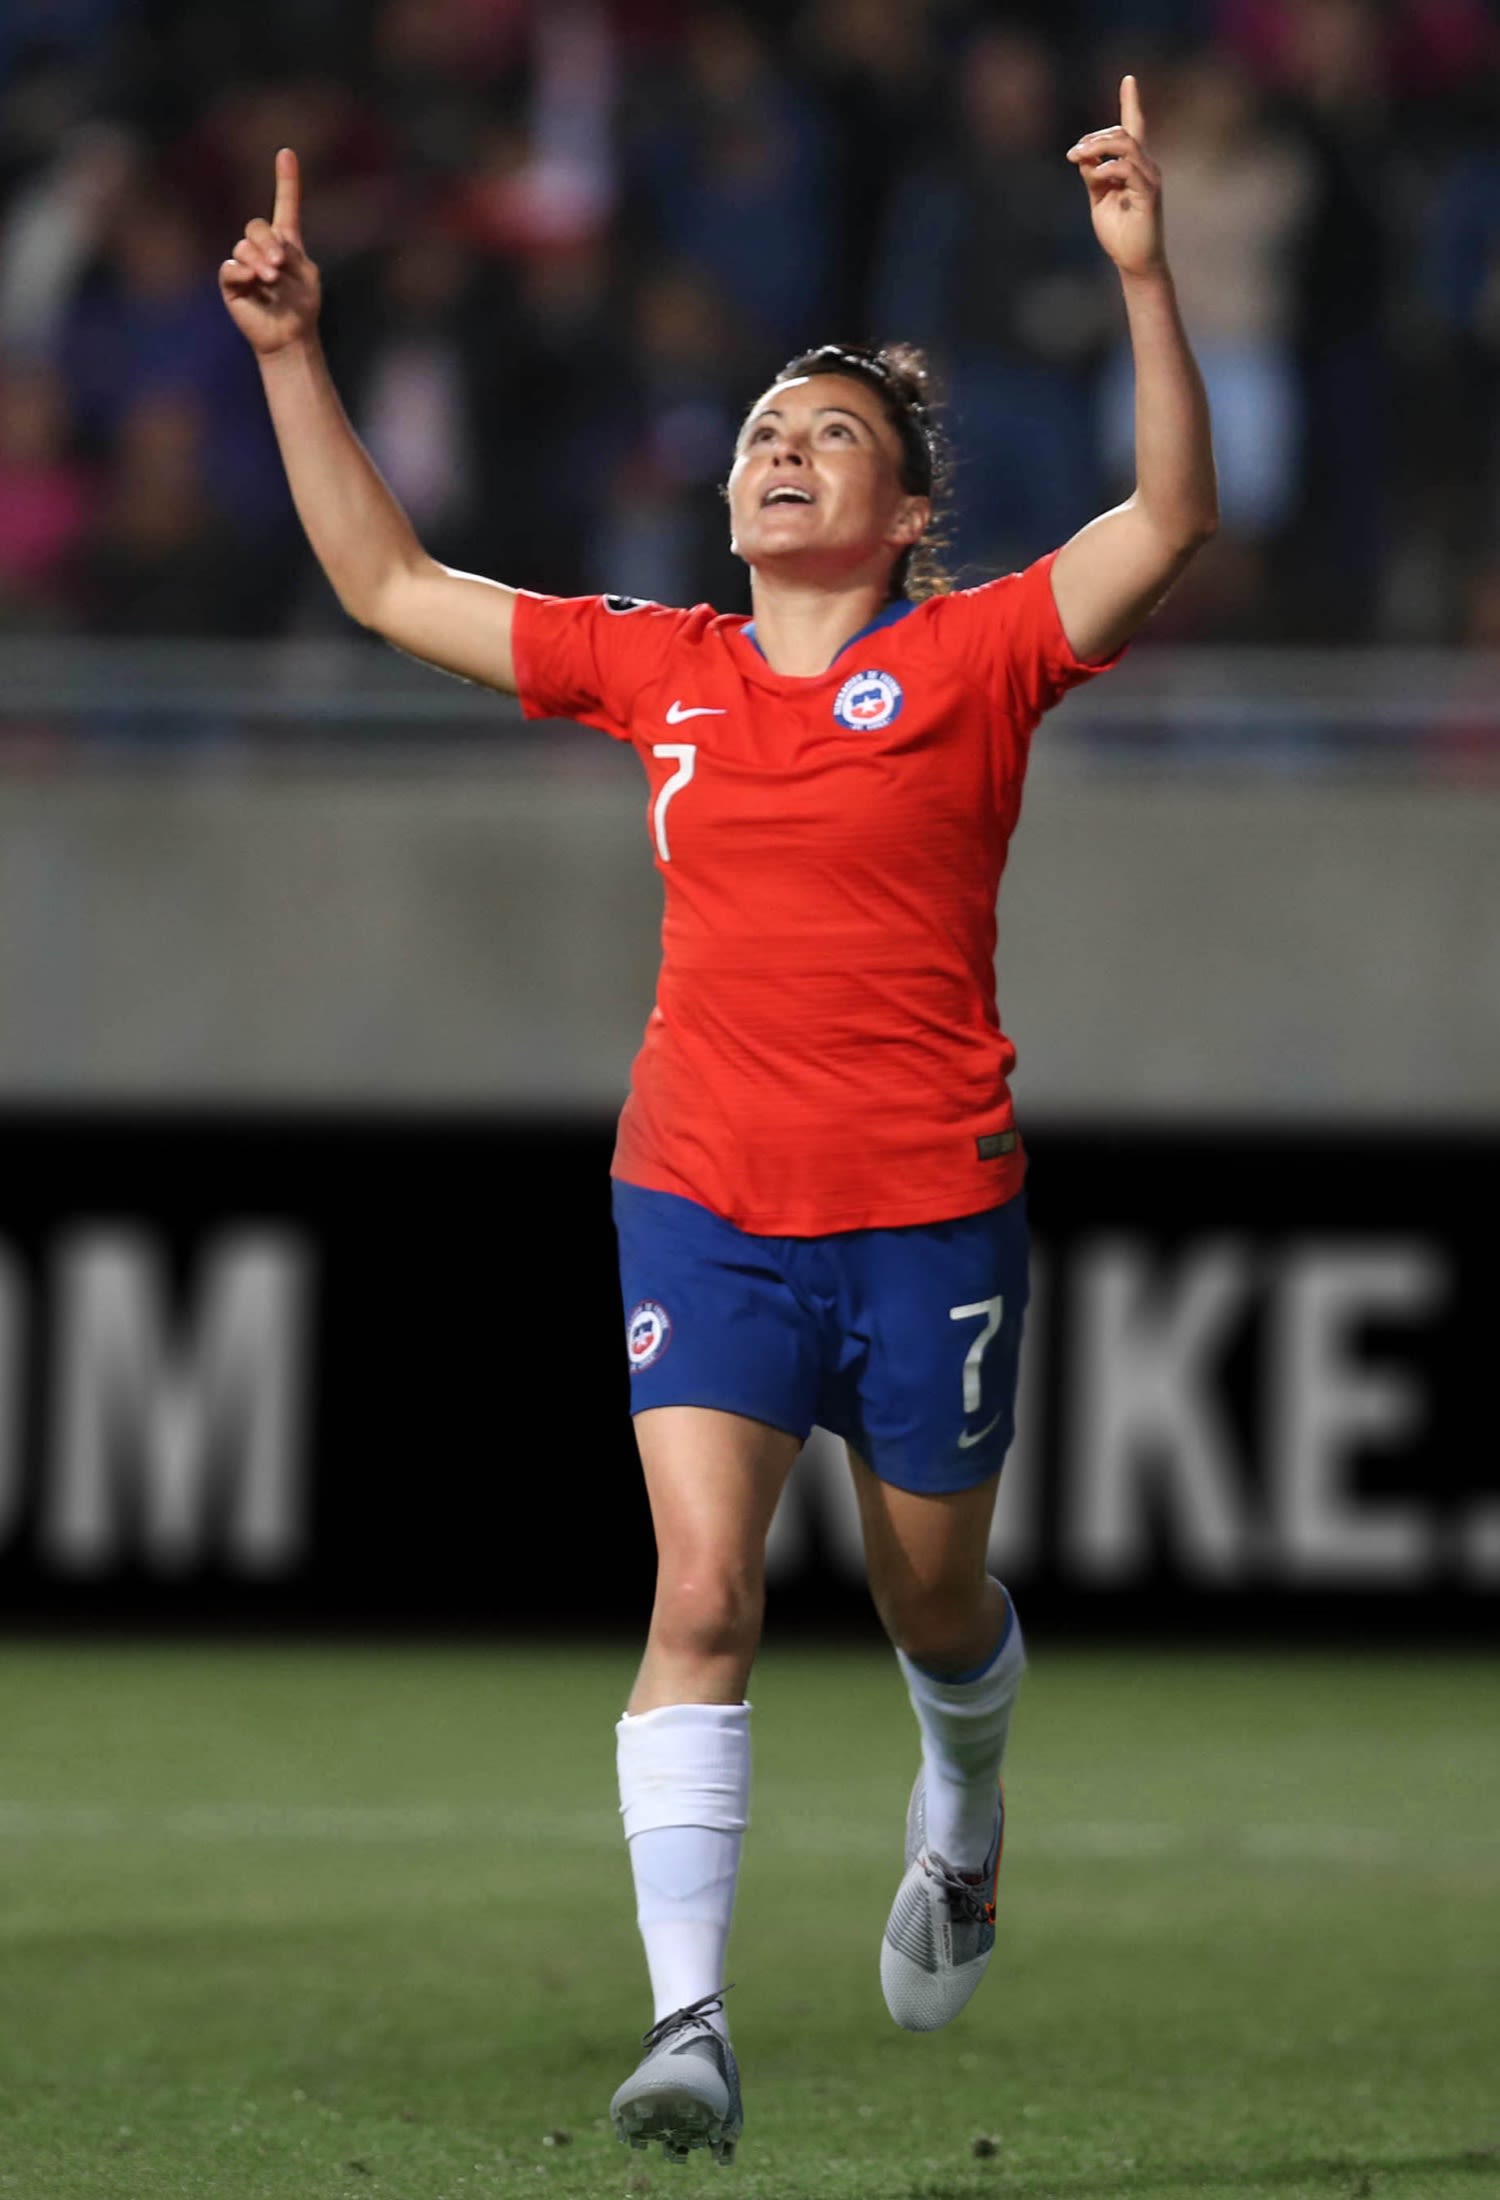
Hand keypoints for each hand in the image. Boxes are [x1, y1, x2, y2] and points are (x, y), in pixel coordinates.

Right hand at [220, 148, 321, 354]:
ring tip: (271, 278)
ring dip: (258, 260)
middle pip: (257, 227)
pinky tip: (253, 281)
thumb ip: (290, 254)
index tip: (286, 153)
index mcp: (286, 243)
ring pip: (244, 246)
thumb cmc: (302, 307)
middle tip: (278, 265)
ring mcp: (245, 264)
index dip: (286, 180)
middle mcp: (263, 248)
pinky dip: (242, 271)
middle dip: (267, 242)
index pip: (286, 206)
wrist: (291, 336)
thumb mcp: (306, 275)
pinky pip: (230, 268)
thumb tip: (266, 250)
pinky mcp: (232, 283)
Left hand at [1067, 75, 1163, 278]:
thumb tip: (1083, 155)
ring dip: (1098, 147)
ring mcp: (1149, 178)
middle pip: (1122, 133)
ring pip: (1126, 145)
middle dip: (1094, 138)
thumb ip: (1092, 174)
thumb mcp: (1098, 197)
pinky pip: (1128, 169)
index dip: (1131, 102)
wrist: (1133, 261)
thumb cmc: (1118, 231)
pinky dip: (1108, 169)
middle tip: (1072, 153)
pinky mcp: (1148, 194)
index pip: (1134, 127)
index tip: (1129, 79)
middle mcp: (1145, 166)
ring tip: (1078, 157)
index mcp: (1133, 165)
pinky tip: (1096, 178)